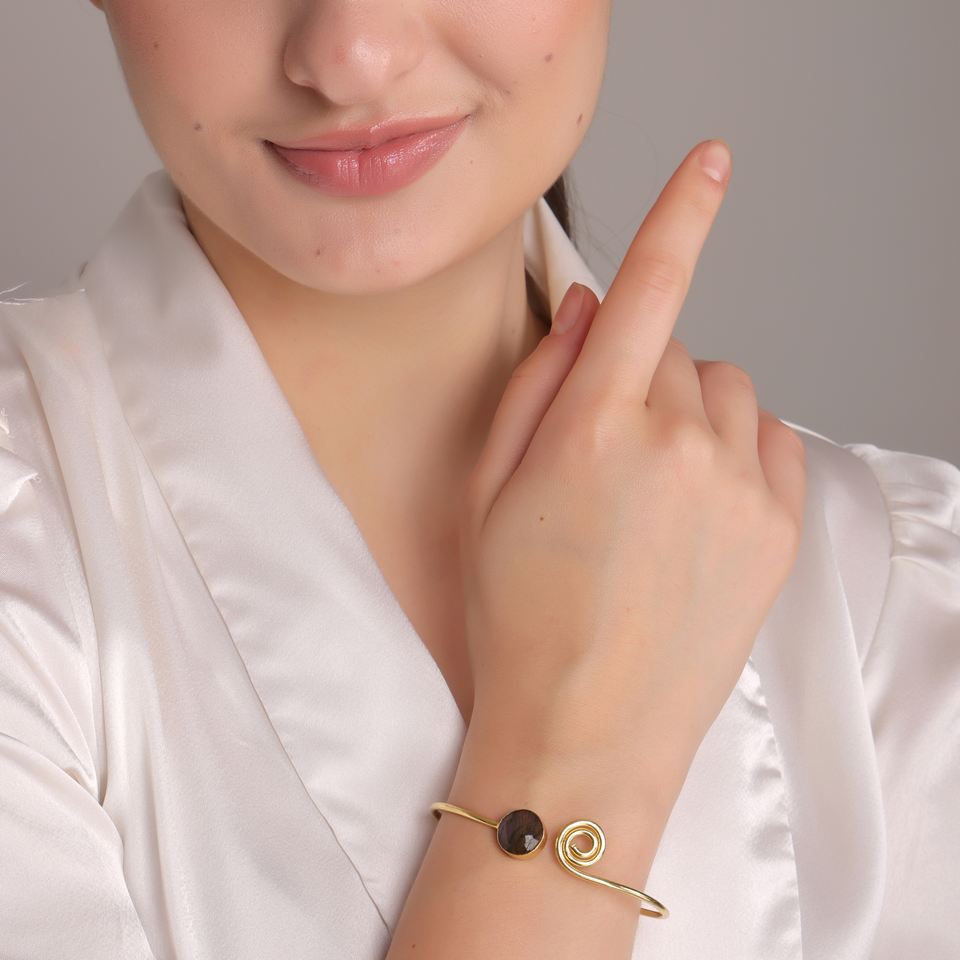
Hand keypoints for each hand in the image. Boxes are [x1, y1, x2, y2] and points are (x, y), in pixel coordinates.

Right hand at [458, 140, 805, 810]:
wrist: (585, 731)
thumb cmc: (520, 618)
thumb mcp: (488, 493)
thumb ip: (537, 386)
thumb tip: (589, 314)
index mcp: (593, 430)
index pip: (651, 291)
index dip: (681, 214)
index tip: (712, 160)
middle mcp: (676, 444)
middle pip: (676, 351)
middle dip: (640, 379)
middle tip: (603, 456)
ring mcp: (738, 486)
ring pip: (725, 393)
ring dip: (689, 414)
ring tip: (650, 491)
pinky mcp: (777, 526)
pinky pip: (766, 440)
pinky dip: (733, 450)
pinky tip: (693, 509)